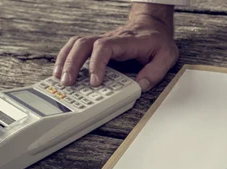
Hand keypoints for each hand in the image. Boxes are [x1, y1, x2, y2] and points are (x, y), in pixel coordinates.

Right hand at [53, 4, 177, 91]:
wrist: (152, 25)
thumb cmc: (158, 41)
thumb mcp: (167, 55)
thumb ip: (156, 71)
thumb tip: (140, 85)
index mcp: (126, 41)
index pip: (104, 47)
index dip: (97, 64)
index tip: (95, 82)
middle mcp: (110, 39)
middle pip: (83, 44)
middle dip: (72, 63)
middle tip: (68, 83)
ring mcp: (101, 41)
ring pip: (76, 44)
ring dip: (65, 60)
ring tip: (59, 79)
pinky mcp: (98, 46)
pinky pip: (77, 48)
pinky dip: (66, 59)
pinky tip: (61, 72)